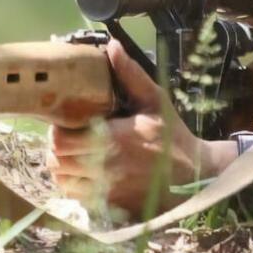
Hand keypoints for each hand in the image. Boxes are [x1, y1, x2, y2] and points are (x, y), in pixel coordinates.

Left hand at [47, 38, 237, 215]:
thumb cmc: (173, 136)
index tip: (67, 124)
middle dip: (57, 150)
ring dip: (63, 169)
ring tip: (74, 157)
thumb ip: (130, 75)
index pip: (61, 140)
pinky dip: (75, 187)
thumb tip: (111, 46)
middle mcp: (106, 167)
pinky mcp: (111, 206)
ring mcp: (107, 191)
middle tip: (68, 139)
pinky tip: (86, 175)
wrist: (196, 176)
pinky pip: (78, 199)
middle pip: (57, 162)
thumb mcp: (155, 101)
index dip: (57, 131)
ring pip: (63, 182)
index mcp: (113, 139)